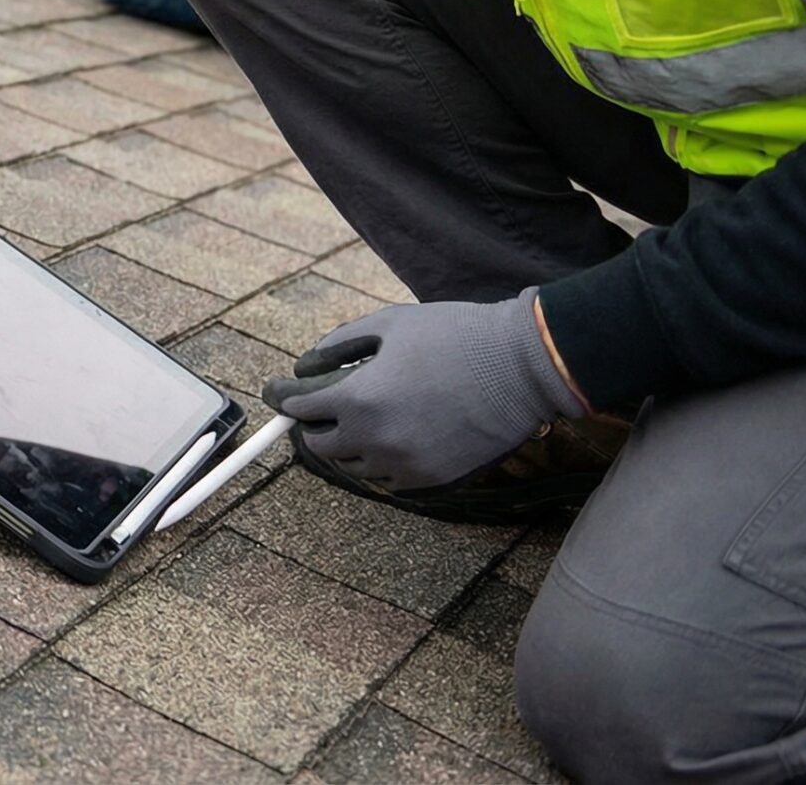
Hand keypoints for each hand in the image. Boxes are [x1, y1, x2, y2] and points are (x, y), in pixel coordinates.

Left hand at [262, 290, 584, 490]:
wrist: (524, 367)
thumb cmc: (455, 335)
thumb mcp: (389, 324)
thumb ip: (339, 345)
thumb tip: (306, 365)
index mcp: (360, 399)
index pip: (302, 410)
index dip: (287, 400)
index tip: (281, 394)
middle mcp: (377, 439)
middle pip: (321, 445)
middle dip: (314, 426)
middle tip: (317, 411)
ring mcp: (406, 464)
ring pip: (354, 466)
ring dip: (348, 445)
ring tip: (359, 421)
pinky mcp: (433, 479)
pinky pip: (389, 478)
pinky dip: (381, 461)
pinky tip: (391, 437)